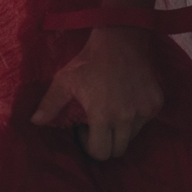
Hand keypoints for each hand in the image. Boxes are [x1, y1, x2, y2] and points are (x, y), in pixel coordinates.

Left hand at [31, 27, 163, 159]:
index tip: (84, 129)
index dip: (89, 145)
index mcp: (103, 116)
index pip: (100, 152)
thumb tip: (34, 122)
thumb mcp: (64, 80)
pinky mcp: (156, 103)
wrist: (120, 39)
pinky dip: (135, 117)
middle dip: (105, 142)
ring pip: (132, 136)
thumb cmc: (89, 61)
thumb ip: (50, 104)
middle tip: (97, 123)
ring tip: (110, 110)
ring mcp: (144, 111)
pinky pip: (145, 121)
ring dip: (120, 130)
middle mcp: (127, 118)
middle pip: (118, 150)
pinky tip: (125, 100)